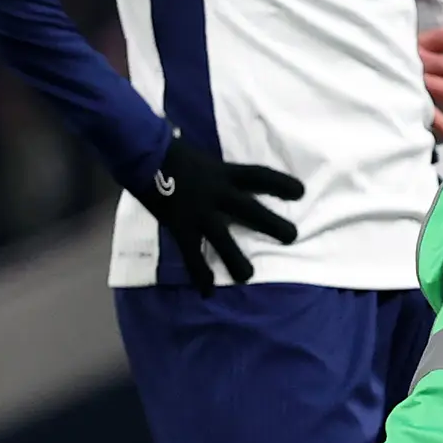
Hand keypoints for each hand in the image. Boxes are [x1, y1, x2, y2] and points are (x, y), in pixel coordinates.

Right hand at [135, 134, 300, 289]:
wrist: (140, 152)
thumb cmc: (168, 152)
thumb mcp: (200, 157)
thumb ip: (214, 171)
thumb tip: (222, 177)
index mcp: (223, 172)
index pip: (259, 176)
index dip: (281, 183)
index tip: (301, 192)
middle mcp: (216, 191)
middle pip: (250, 209)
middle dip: (272, 224)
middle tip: (292, 237)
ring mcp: (197, 211)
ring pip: (223, 238)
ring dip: (236, 258)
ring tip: (248, 276)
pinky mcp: (179, 225)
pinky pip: (191, 253)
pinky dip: (199, 272)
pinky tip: (207, 290)